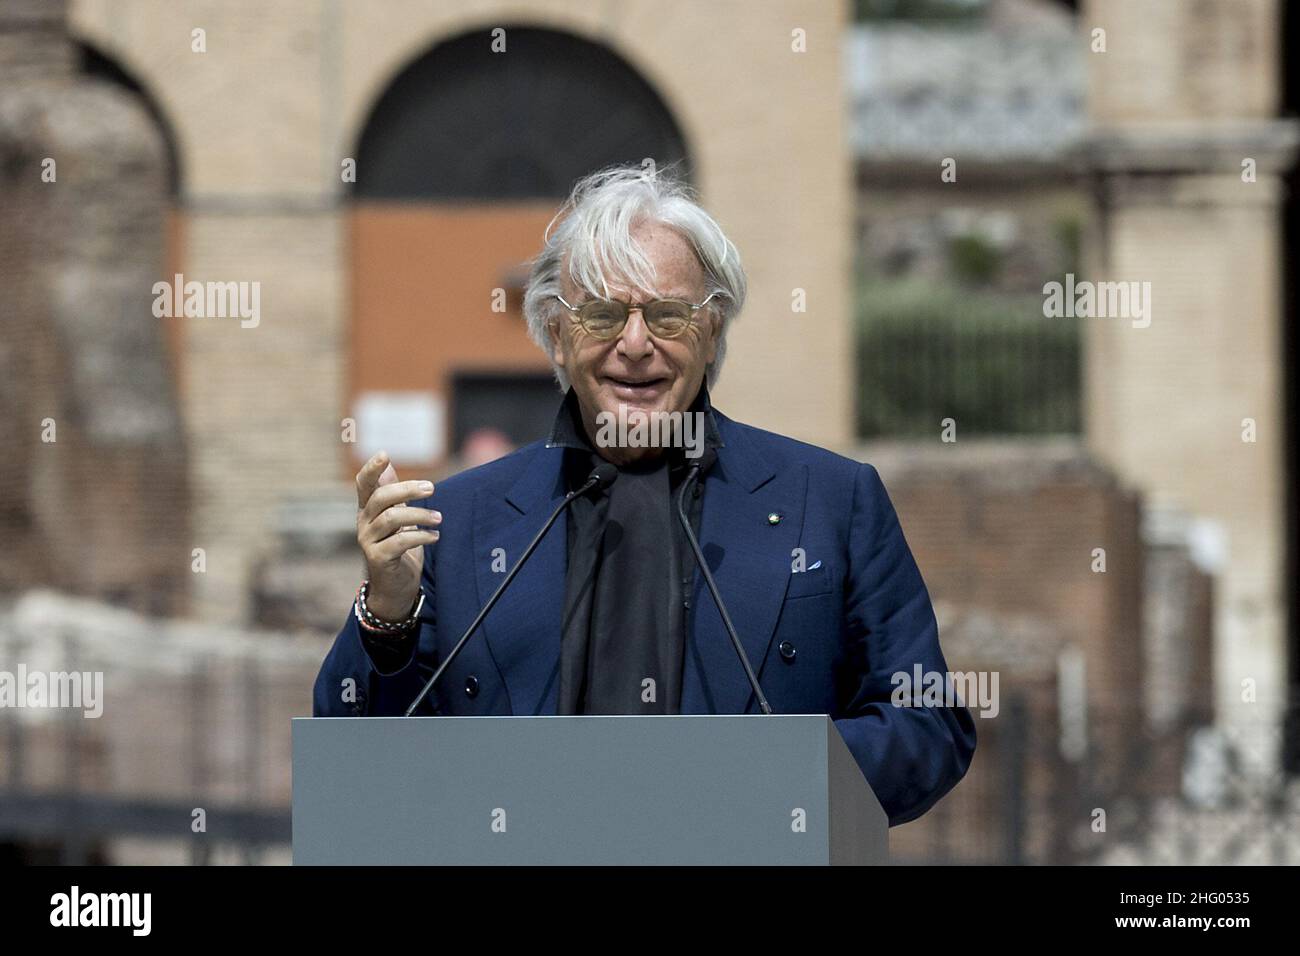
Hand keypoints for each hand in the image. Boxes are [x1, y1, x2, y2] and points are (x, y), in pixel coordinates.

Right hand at [354, 450, 440, 622]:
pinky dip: (421, 536)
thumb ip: (393, 494)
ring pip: (392, 518)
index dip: (371, 469)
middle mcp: (364, 523)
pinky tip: (435, 536)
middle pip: (380, 497)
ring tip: (440, 519)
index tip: (385, 454)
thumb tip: (388, 464)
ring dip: (420, 516)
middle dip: (407, 489)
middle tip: (432, 488)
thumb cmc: (399, 548)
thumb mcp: (398, 517)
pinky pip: (400, 541)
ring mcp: (368, 541)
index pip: (363, 484)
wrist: (395, 587)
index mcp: (368, 510)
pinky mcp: (378, 558)